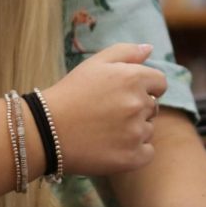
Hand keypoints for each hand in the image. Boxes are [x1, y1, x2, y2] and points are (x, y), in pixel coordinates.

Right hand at [41, 43, 167, 176]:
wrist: (46, 130)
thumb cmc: (70, 93)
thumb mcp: (95, 63)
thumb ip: (126, 52)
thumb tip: (149, 48)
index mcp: (133, 78)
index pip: (160, 83)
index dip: (146, 88)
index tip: (125, 95)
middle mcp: (139, 104)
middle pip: (153, 107)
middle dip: (137, 109)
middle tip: (108, 113)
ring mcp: (136, 132)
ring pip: (148, 130)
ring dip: (134, 130)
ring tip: (105, 130)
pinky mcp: (131, 157)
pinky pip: (147, 152)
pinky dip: (135, 152)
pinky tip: (113, 146)